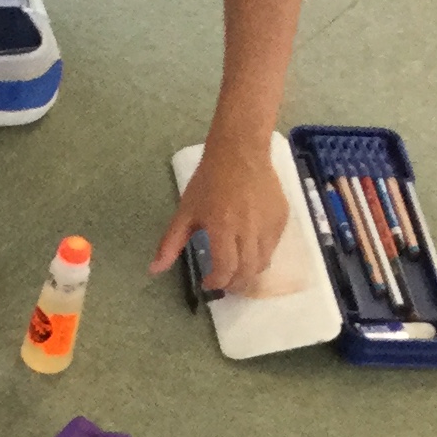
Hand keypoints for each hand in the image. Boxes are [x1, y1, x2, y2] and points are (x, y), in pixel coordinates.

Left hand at [151, 134, 291, 296]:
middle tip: (223, 283)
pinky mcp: (281, 219)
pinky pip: (273, 246)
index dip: (217, 282)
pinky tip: (248, 250)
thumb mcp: (185, 212)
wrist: (241, 152)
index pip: (226, 269)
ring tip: (236, 270)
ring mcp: (269, 225)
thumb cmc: (209, 181)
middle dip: (234, 284)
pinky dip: (261, 255)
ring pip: (263, 263)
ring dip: (249, 273)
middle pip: (247, 272)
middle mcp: (249, 230)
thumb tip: (154, 270)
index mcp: (223, 228)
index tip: (207, 283)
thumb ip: (170, 244)